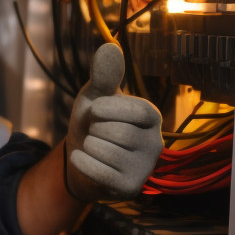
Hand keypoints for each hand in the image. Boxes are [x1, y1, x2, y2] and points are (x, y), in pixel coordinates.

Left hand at [65, 42, 162, 201]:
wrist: (79, 156)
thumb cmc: (93, 122)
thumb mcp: (95, 96)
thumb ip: (103, 76)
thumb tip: (109, 46)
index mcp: (151, 117)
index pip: (136, 110)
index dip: (108, 109)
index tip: (96, 111)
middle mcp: (155, 143)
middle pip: (117, 132)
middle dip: (94, 130)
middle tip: (95, 133)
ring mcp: (144, 168)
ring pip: (106, 152)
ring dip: (88, 147)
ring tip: (93, 147)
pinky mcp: (130, 188)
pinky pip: (100, 173)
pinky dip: (83, 163)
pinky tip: (84, 159)